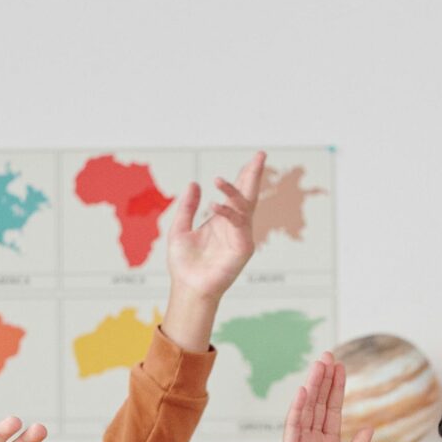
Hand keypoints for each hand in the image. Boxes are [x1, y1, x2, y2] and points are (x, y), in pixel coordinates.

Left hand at [164, 152, 264, 303]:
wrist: (188, 287)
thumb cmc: (184, 263)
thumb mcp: (180, 228)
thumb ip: (188, 207)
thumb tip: (194, 184)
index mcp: (222, 219)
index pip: (237, 193)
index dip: (244, 175)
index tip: (254, 158)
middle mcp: (235, 226)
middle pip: (249, 194)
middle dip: (254, 174)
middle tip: (261, 154)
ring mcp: (241, 236)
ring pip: (244, 206)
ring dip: (234, 191)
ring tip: (218, 180)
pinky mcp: (243, 248)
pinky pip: (238, 224)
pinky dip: (228, 213)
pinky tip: (214, 205)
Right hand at [276, 354, 371, 441]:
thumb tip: (369, 427)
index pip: (333, 410)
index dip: (337, 389)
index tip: (341, 368)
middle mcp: (314, 441)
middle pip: (320, 404)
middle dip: (324, 379)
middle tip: (329, 355)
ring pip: (308, 409)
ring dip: (313, 386)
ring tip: (319, 364)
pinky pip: (294, 426)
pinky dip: (299, 408)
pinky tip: (304, 391)